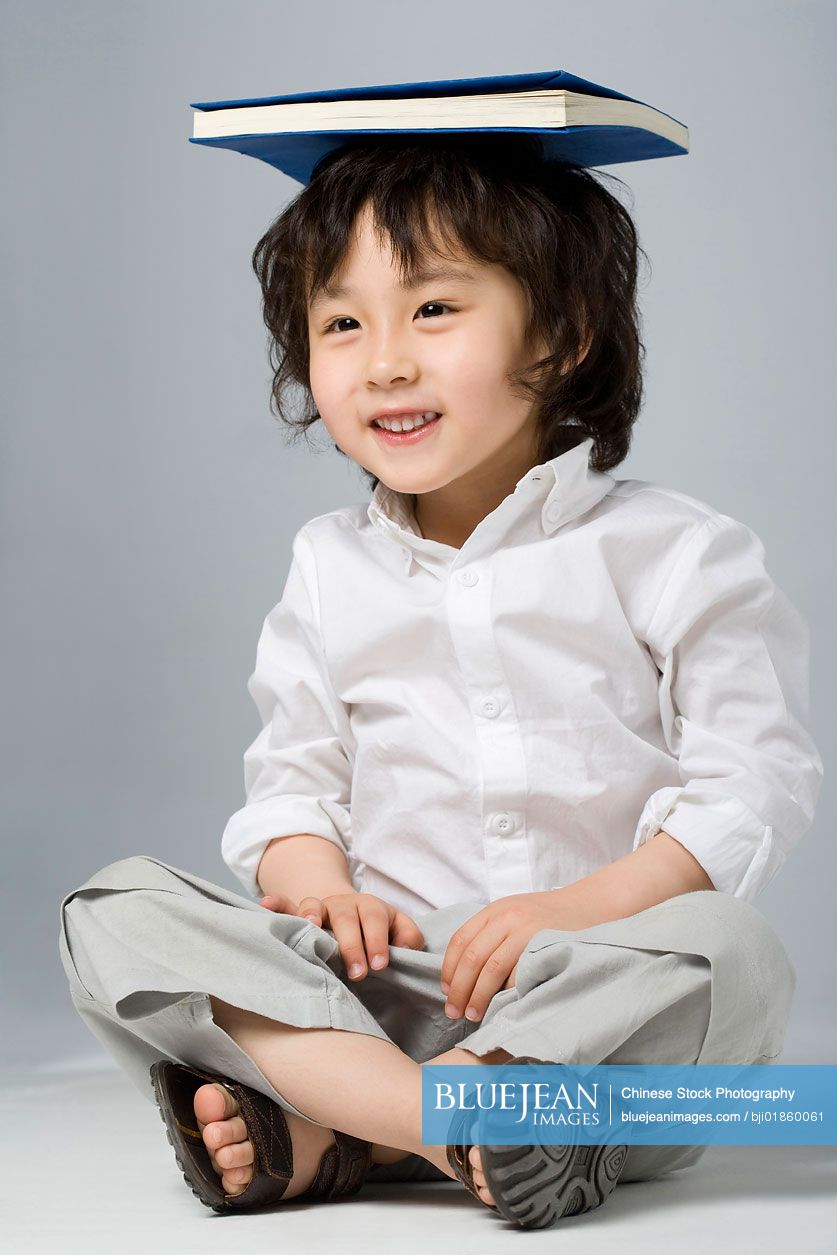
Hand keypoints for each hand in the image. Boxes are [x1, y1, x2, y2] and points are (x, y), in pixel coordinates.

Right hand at [259, 890, 425, 982]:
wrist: (352, 913)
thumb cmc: (377, 930)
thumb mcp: (397, 929)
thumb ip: (408, 938)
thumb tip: (408, 950)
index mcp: (370, 907)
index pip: (375, 920)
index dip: (378, 941)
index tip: (380, 965)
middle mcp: (344, 904)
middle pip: (346, 917)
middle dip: (352, 944)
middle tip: (358, 973)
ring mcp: (320, 907)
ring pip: (314, 906)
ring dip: (311, 914)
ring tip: (310, 926)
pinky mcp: (299, 913)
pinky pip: (286, 905)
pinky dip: (276, 904)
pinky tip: (265, 906)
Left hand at [440, 891, 563, 1023]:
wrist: (587, 906)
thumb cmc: (545, 917)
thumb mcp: (512, 914)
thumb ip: (489, 935)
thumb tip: (460, 976)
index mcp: (494, 910)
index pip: (460, 941)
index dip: (449, 970)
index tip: (447, 993)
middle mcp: (507, 917)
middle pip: (473, 957)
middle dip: (460, 989)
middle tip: (454, 1012)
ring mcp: (527, 930)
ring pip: (492, 968)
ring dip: (479, 996)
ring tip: (473, 1015)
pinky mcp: (545, 945)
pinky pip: (519, 974)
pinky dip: (507, 993)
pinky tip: (501, 1006)